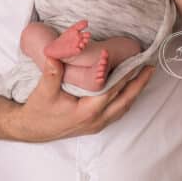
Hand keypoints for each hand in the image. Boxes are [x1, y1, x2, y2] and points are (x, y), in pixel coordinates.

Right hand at [12, 57, 154, 141]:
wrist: (31, 129)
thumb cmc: (38, 110)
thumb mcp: (43, 91)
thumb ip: (51, 72)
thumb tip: (55, 53)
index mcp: (87, 111)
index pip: (112, 91)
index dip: (125, 76)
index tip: (136, 62)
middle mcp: (96, 119)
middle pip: (124, 100)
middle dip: (139, 84)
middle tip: (150, 68)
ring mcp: (96, 124)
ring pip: (123, 107)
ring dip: (134, 91)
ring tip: (145, 75)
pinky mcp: (94, 123)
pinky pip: (116, 110)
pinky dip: (125, 98)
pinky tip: (128, 89)